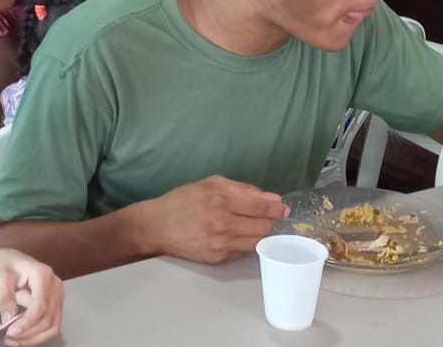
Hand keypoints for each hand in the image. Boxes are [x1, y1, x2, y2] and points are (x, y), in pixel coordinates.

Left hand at [0, 248, 63, 345]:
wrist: (3, 261)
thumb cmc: (2, 265)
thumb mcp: (0, 278)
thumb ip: (6, 299)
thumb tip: (9, 320)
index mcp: (43, 274)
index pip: (41, 305)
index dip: (27, 322)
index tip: (10, 332)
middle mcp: (55, 286)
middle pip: (47, 318)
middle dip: (28, 333)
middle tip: (7, 338)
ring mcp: (56, 297)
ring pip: (51, 326)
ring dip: (32, 338)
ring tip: (12, 341)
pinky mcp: (53, 306)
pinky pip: (50, 326)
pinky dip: (36, 336)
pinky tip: (21, 338)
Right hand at [142, 175, 286, 263]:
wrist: (159, 226)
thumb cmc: (184, 200)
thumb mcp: (211, 184)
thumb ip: (242, 189)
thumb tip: (271, 198)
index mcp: (221, 198)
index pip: (261, 206)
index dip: (276, 208)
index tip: (283, 208)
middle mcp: (223, 222)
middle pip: (264, 227)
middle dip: (269, 221)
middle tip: (264, 216)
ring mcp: (222, 243)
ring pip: (257, 241)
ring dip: (259, 233)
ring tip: (250, 226)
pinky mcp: (219, 259)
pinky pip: (243, 251)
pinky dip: (244, 243)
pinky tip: (235, 235)